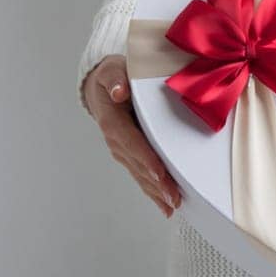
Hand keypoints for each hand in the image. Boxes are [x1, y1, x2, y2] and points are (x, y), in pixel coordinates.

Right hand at [83, 54, 182, 217]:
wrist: (101, 87)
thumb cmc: (112, 76)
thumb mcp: (112, 70)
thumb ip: (115, 80)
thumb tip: (119, 92)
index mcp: (113, 123)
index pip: (132, 143)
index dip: (145, 158)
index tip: (159, 173)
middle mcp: (116, 142)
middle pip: (139, 165)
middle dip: (156, 183)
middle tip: (174, 198)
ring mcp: (123, 152)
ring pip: (141, 175)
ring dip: (156, 192)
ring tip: (173, 206)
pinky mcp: (130, 156)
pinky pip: (142, 175)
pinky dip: (153, 191)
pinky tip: (165, 206)